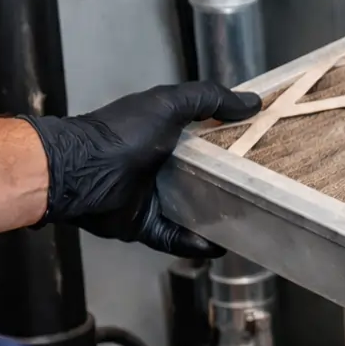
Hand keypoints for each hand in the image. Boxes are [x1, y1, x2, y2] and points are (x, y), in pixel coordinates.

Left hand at [24, 82, 260, 257]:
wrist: (80, 172)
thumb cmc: (122, 134)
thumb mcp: (168, 105)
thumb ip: (208, 99)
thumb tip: (253, 102)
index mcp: (168, 137)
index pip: (209, 141)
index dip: (235, 145)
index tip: (264, 152)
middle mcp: (163, 167)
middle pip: (206, 180)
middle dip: (233, 188)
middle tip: (263, 194)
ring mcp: (155, 198)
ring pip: (195, 213)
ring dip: (218, 220)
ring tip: (248, 225)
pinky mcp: (146, 225)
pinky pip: (177, 238)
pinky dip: (196, 245)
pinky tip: (219, 246)